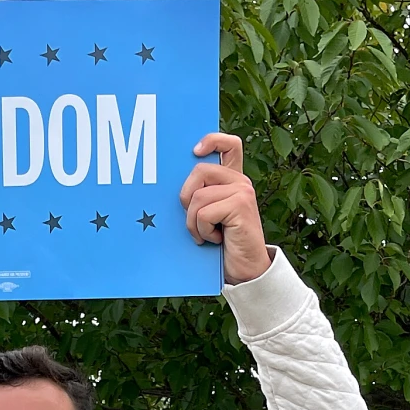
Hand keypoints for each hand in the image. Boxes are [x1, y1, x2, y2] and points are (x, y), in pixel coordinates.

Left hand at [179, 133, 272, 284]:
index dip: (212, 140)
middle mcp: (240, 181)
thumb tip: (166, 184)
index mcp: (231, 181)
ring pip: (197, 197)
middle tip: (195, 220)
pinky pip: (203, 212)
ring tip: (206, 234)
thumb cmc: (221, 244)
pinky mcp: (241, 205)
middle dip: (186, 198)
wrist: (244, 269)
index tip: (194, 151)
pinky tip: (215, 239)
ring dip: (193, 222)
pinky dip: (202, 231)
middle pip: (199, 170)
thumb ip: (199, 196)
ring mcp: (242, 191)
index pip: (229, 145)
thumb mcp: (207, 216)